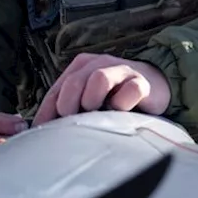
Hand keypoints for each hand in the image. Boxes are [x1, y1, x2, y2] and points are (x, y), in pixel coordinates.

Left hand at [33, 53, 170, 124]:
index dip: (48, 113)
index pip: (56, 91)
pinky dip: (123, 104)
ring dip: (94, 100)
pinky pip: (129, 90)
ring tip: (99, 112)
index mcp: (81, 67)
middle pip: (74, 82)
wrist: (154, 84)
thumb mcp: (88, 100)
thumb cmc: (115, 96)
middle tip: (74, 120)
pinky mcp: (141, 82)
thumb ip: (68, 109)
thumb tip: (42, 130)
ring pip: (99, 79)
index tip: (43, 133)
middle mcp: (99, 63)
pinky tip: (122, 112)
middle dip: (69, 105)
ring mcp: (121, 70)